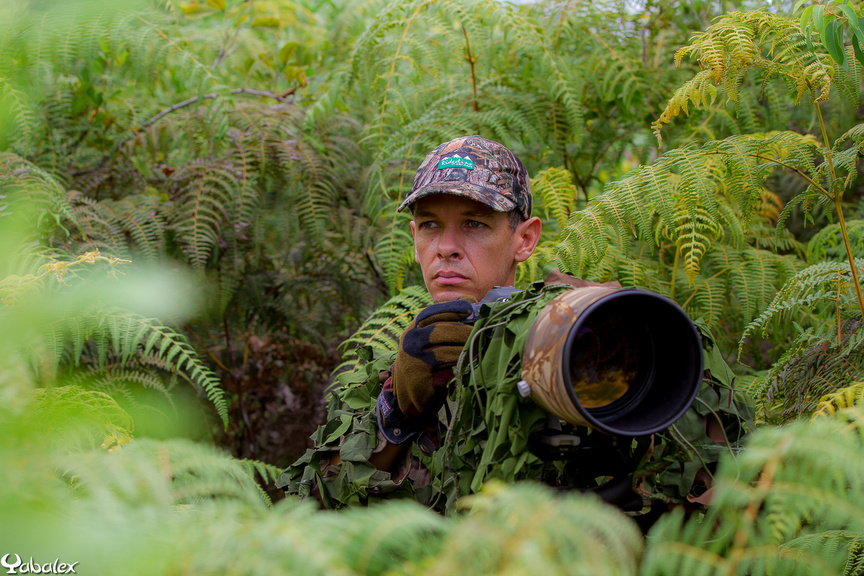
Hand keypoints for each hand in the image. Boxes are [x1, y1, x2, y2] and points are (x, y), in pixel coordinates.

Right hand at [392, 298, 474, 416]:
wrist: (408, 392)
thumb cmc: (425, 360)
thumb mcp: (427, 338)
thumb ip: (445, 319)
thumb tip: (470, 298)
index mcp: (413, 328)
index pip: (430, 312)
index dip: (451, 309)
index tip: (469, 308)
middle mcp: (411, 341)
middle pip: (439, 330)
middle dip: (463, 329)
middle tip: (480, 330)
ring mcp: (415, 360)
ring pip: (444, 350)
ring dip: (465, 347)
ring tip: (479, 345)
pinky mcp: (423, 377)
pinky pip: (446, 368)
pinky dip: (461, 363)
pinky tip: (472, 360)